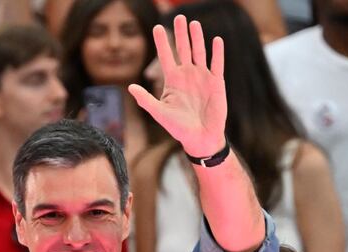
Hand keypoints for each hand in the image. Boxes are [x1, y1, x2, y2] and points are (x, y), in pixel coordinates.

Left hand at [127, 15, 226, 157]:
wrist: (201, 138)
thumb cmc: (179, 128)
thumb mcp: (160, 113)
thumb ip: (146, 100)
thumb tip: (130, 87)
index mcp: (173, 80)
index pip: (166, 56)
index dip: (161, 42)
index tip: (156, 27)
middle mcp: (187, 75)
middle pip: (183, 49)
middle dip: (180, 33)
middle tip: (179, 17)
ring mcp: (202, 77)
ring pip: (199, 52)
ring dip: (197, 38)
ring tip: (194, 23)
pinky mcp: (216, 83)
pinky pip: (217, 64)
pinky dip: (217, 52)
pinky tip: (216, 40)